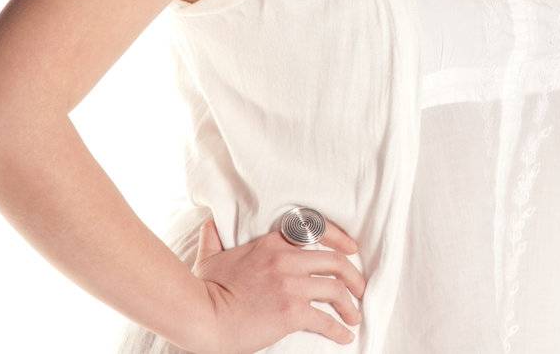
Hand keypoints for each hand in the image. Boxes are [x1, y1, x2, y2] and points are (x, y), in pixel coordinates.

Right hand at [188, 214, 366, 352]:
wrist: (200, 317)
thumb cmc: (203, 290)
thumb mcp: (210, 257)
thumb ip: (214, 237)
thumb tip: (211, 223)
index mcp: (272, 243)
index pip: (317, 230)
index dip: (341, 239)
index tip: (353, 250)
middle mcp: (286, 260)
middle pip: (335, 262)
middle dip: (353, 276)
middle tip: (359, 289)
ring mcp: (290, 285)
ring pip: (336, 290)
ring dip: (350, 305)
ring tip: (354, 316)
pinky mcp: (291, 311)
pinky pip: (325, 320)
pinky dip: (339, 329)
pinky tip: (345, 336)